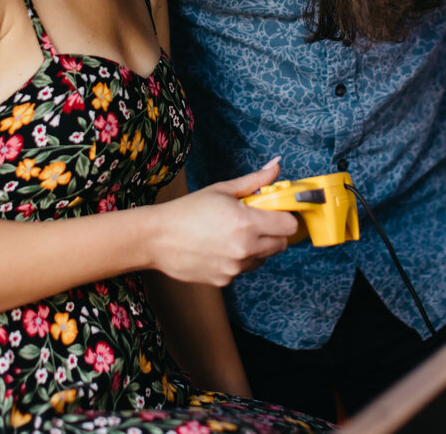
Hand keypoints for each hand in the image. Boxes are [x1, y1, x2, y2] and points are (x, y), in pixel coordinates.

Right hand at [146, 160, 298, 286]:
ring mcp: (234, 268)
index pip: (289, 226)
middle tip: (256, 222)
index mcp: (246, 222)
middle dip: (274, 233)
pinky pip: (243, 270)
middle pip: (281, 245)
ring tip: (233, 235)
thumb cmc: (188, 210)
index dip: (286, 217)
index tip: (277, 212)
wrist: (157, 238)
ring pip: (263, 258)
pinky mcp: (224, 281)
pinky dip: (239, 261)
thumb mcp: (222, 189)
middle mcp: (244, 248)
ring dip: (257, 248)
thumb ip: (254, 181)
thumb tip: (277, 165)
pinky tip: (220, 248)